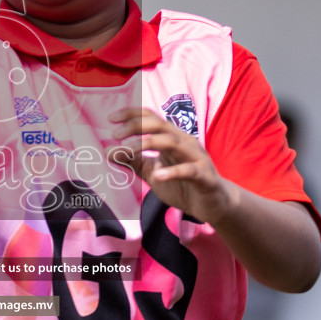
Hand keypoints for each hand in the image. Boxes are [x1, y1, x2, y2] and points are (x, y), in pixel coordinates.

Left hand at [110, 108, 236, 222]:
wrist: (212, 205)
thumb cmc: (182, 185)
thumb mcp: (152, 172)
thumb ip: (133, 161)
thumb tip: (108, 151)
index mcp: (172, 139)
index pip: (152, 118)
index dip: (132, 114)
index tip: (111, 119)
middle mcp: (184, 142)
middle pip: (160, 125)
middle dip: (137, 126)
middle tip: (116, 134)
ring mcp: (196, 158)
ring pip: (172, 142)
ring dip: (148, 143)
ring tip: (128, 150)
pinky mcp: (205, 177)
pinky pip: (189, 170)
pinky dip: (172, 172)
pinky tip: (157, 176)